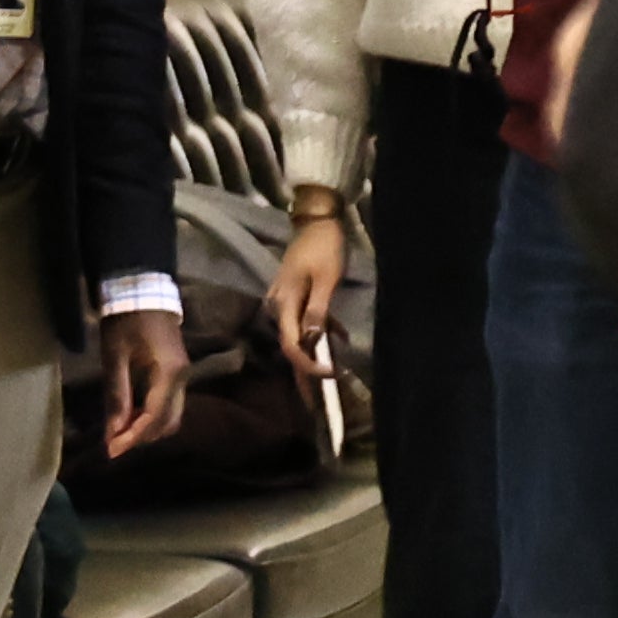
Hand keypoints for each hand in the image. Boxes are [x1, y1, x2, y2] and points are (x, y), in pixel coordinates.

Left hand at [96, 310, 189, 458]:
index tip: (111, 451)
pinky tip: (130, 415)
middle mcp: (182, 380)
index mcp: (169, 374)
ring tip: (119, 431)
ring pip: (171, 417)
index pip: (154, 417)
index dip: (133, 438)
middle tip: (112, 443)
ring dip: (147, 429)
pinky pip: (169, 405)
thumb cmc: (125, 322)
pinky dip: (151, 417)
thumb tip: (113, 431)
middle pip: (167, 423)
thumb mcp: (114, 358)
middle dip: (141, 437)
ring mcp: (183, 377)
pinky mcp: (177, 375)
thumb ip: (116, 396)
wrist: (143, 293)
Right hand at [259, 202, 345, 377]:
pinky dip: (320, 330)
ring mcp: (284, 300)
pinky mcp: (294, 295)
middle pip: (290, 344)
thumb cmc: (324, 248)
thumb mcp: (327, 280)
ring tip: (333, 371)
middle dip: (306, 370)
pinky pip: (304, 320)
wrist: (317, 220)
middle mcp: (278, 306)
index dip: (307, 365)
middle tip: (320, 397)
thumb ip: (318, 311)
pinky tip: (339, 336)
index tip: (330, 375)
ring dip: (315, 351)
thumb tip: (313, 341)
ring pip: (298, 334)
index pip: (290, 345)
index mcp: (284, 303)